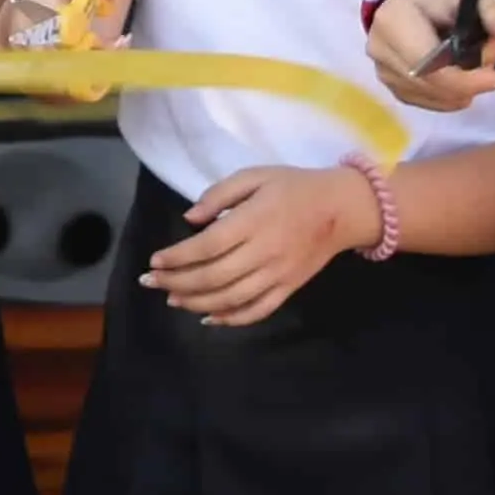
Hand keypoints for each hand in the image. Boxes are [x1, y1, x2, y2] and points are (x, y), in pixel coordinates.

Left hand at [145, 165, 365, 325]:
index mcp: (255, 220)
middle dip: (177, 282)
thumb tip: (190, 219)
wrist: (343, 209)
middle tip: (151, 282)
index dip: (178, 257)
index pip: (208, 246)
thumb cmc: (295, 187)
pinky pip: (258, 310)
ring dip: (197, 302)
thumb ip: (220, 194)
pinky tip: (209, 319)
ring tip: (172, 299)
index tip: (154, 261)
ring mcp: (278, 274)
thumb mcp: (256, 176)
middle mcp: (265, 252)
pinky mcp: (289, 288)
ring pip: (232, 297)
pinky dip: (232, 319)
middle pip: (214, 276)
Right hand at [364, 0, 494, 112]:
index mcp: (393, 19)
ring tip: (478, 65)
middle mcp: (379, 47)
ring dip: (461, 90)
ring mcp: (381, 67)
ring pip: (429, 96)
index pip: (428, 67)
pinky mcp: (389, 82)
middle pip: (430, 85)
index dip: (465, 80)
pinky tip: (463, 79)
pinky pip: (424, 100)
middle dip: (469, 82)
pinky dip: (449, 96)